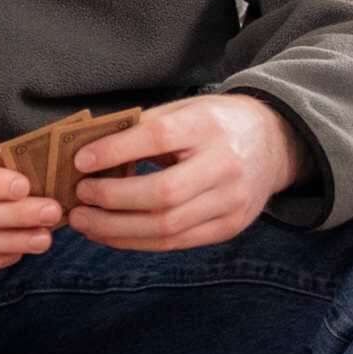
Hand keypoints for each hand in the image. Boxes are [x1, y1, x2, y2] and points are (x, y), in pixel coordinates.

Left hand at [66, 93, 300, 252]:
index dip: (116, 151)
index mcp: (209, 126)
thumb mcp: (184, 110)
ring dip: (116, 229)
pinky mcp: (229, 227)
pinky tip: (111, 234)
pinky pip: (176, 243)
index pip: (159, 138)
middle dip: (112, 200)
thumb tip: (88, 152)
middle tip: (78, 198)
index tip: (80, 161)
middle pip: (163, 194)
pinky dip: (137, 241)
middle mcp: (225, 166)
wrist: (273, 143)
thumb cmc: (214, 123)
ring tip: (85, 221)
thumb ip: (141, 129)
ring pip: (167, 227)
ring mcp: (231, 202)